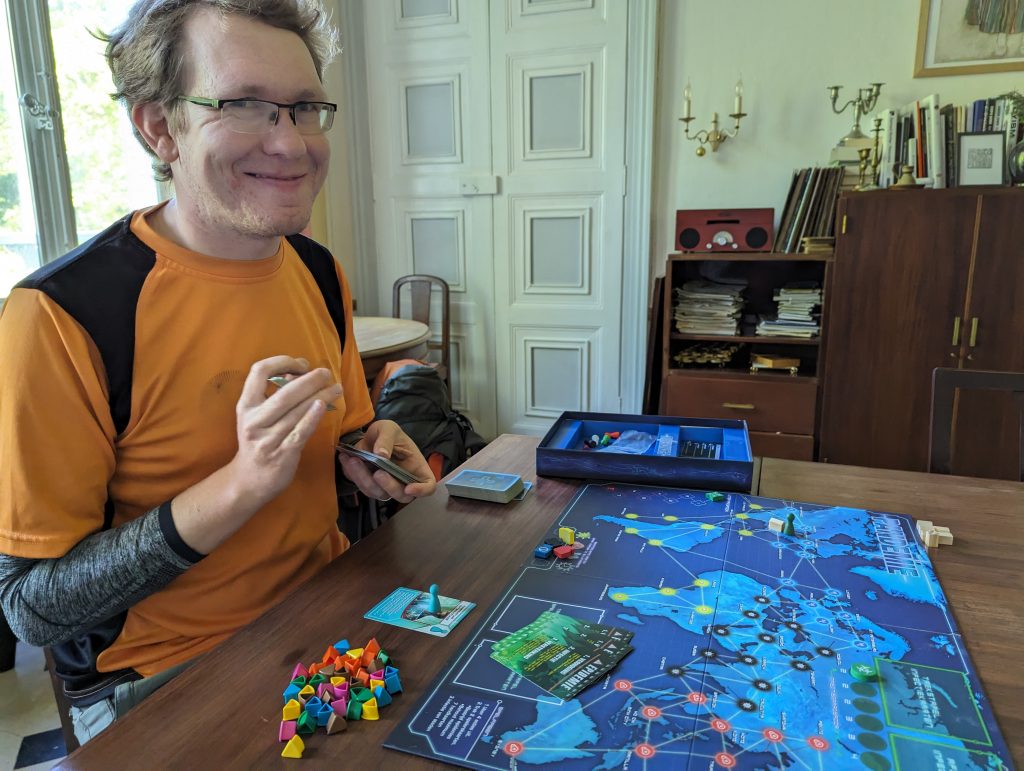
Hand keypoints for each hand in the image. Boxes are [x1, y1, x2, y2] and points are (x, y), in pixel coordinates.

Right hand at [230, 355, 341, 507]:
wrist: (249, 480)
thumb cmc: (258, 442)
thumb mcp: (256, 416)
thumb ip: (273, 395)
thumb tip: (297, 373)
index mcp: (246, 406)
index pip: (259, 371)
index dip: (282, 361)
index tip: (301, 364)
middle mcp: (254, 420)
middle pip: (284, 393)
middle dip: (309, 379)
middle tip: (326, 373)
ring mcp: (268, 439)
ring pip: (296, 412)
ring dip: (320, 396)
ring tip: (336, 388)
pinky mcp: (283, 454)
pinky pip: (300, 432)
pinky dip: (312, 417)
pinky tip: (324, 405)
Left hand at [338, 420, 435, 503]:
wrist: (367, 437)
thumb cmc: (386, 433)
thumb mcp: (388, 428)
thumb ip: (387, 439)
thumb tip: (381, 455)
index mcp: (417, 468)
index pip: (428, 486)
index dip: (422, 490)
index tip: (409, 488)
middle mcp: (404, 481)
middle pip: (402, 495)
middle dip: (388, 486)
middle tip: (377, 472)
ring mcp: (386, 486)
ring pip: (378, 493)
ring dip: (365, 479)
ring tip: (354, 460)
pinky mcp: (370, 486)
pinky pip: (362, 487)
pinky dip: (353, 474)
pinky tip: (346, 459)